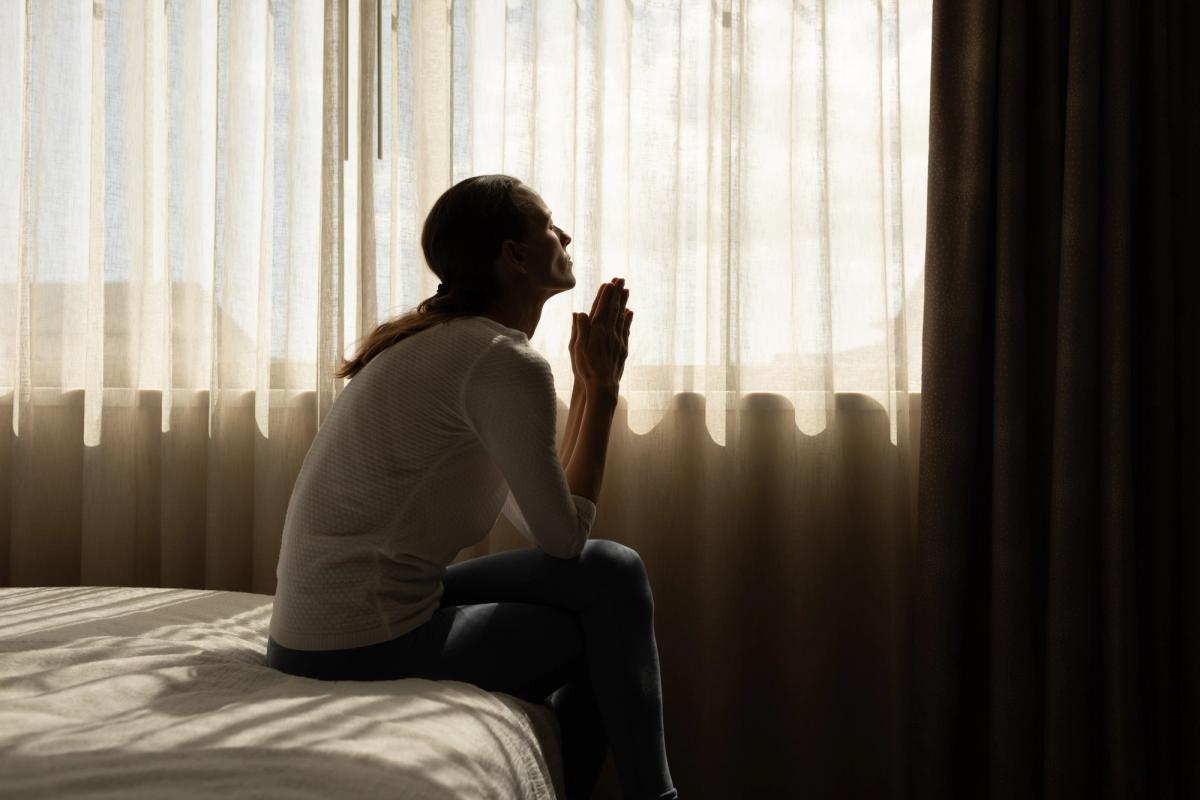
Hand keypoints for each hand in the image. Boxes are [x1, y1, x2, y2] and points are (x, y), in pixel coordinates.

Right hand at [571, 278, 632, 396]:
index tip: (609, 282)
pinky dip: (627, 319)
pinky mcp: (622, 348)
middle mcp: (609, 332)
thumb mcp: (576, 349)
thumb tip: (579, 313)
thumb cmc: (586, 368)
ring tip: (626, 290)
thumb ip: (579, 330)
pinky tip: (629, 312)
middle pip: (614, 309)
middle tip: (621, 279)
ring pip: (621, 316)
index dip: (606, 294)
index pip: (602, 308)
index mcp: (597, 331)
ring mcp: (618, 340)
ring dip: (624, 302)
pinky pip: (626, 329)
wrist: (602, 386)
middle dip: (617, 293)